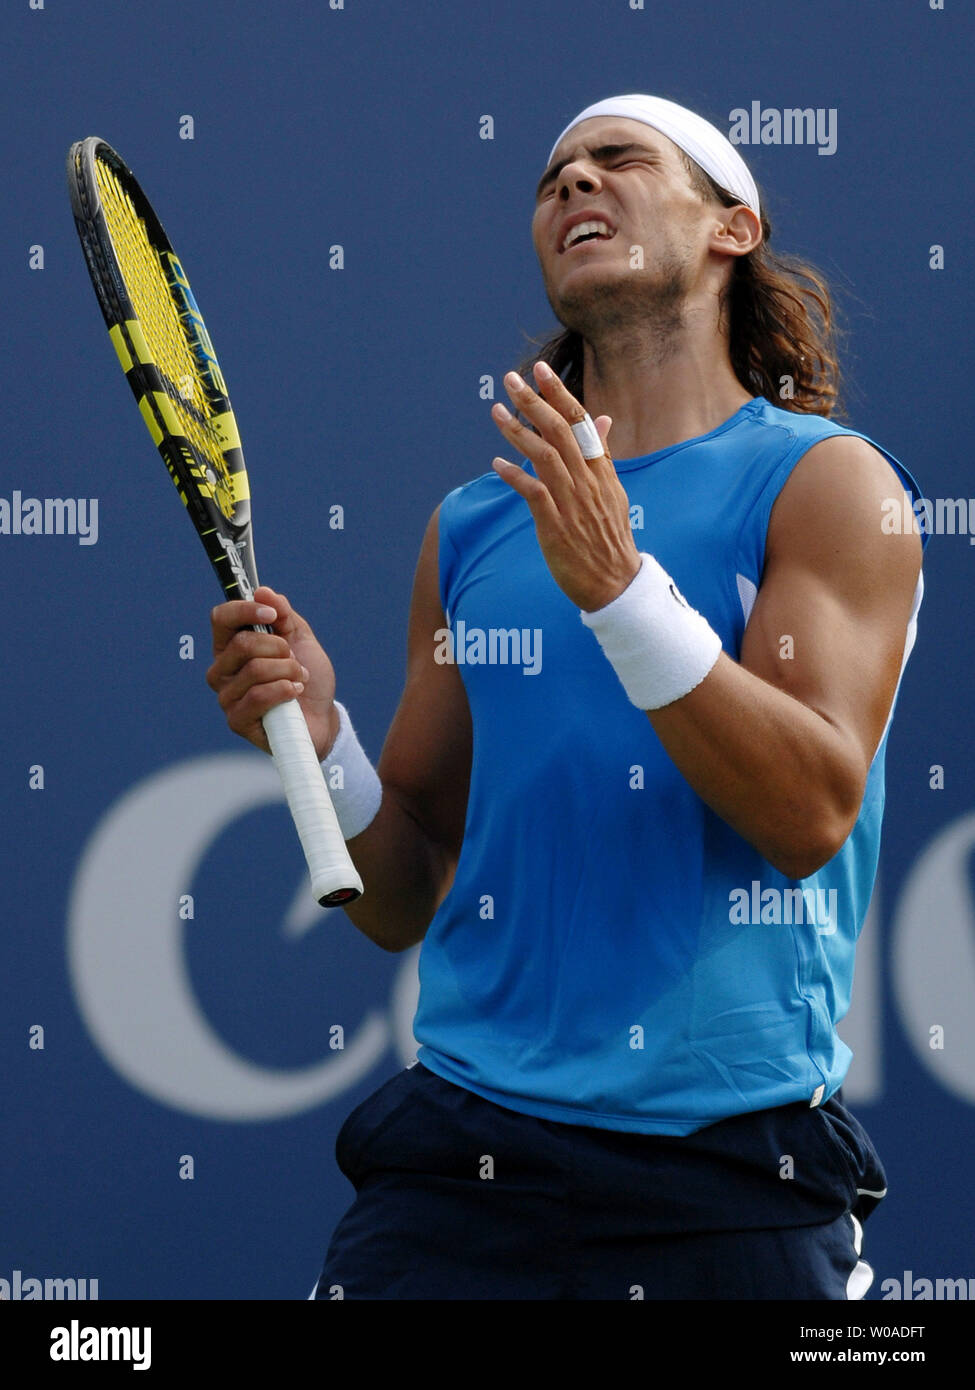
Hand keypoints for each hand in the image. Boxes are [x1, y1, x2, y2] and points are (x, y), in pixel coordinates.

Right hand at [206, 586, 339, 758]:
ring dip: (288, 671)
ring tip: (299, 679)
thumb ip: (283, 614)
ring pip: (255, 669)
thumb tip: (263, 591)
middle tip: (294, 659)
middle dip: (280, 648)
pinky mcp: (237, 721)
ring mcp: (227, 696)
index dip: (246, 611)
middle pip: (242, 643)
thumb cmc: (307, 678)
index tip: (271, 615)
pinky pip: (259, 696)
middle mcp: (222, 670)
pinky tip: (294, 694)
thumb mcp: (300, 638)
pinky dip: (285, 691)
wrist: (323, 717)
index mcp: (231, 646)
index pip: (221, 618)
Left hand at [490, 362, 640, 610]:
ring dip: (517, 432)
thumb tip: (601, 419)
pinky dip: (515, 476)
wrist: (616, 582)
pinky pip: (533, 493)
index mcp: (601, 469)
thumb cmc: (610, 537)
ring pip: (544, 456)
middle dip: (533, 401)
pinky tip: (497, 464)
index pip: (579, 422)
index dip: (559, 394)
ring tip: (496, 413)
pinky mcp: (557, 525)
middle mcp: (588, 480)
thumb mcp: (613, 490)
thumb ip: (602, 453)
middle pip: (559, 431)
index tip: (540, 370)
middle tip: (510, 379)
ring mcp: (572, 502)